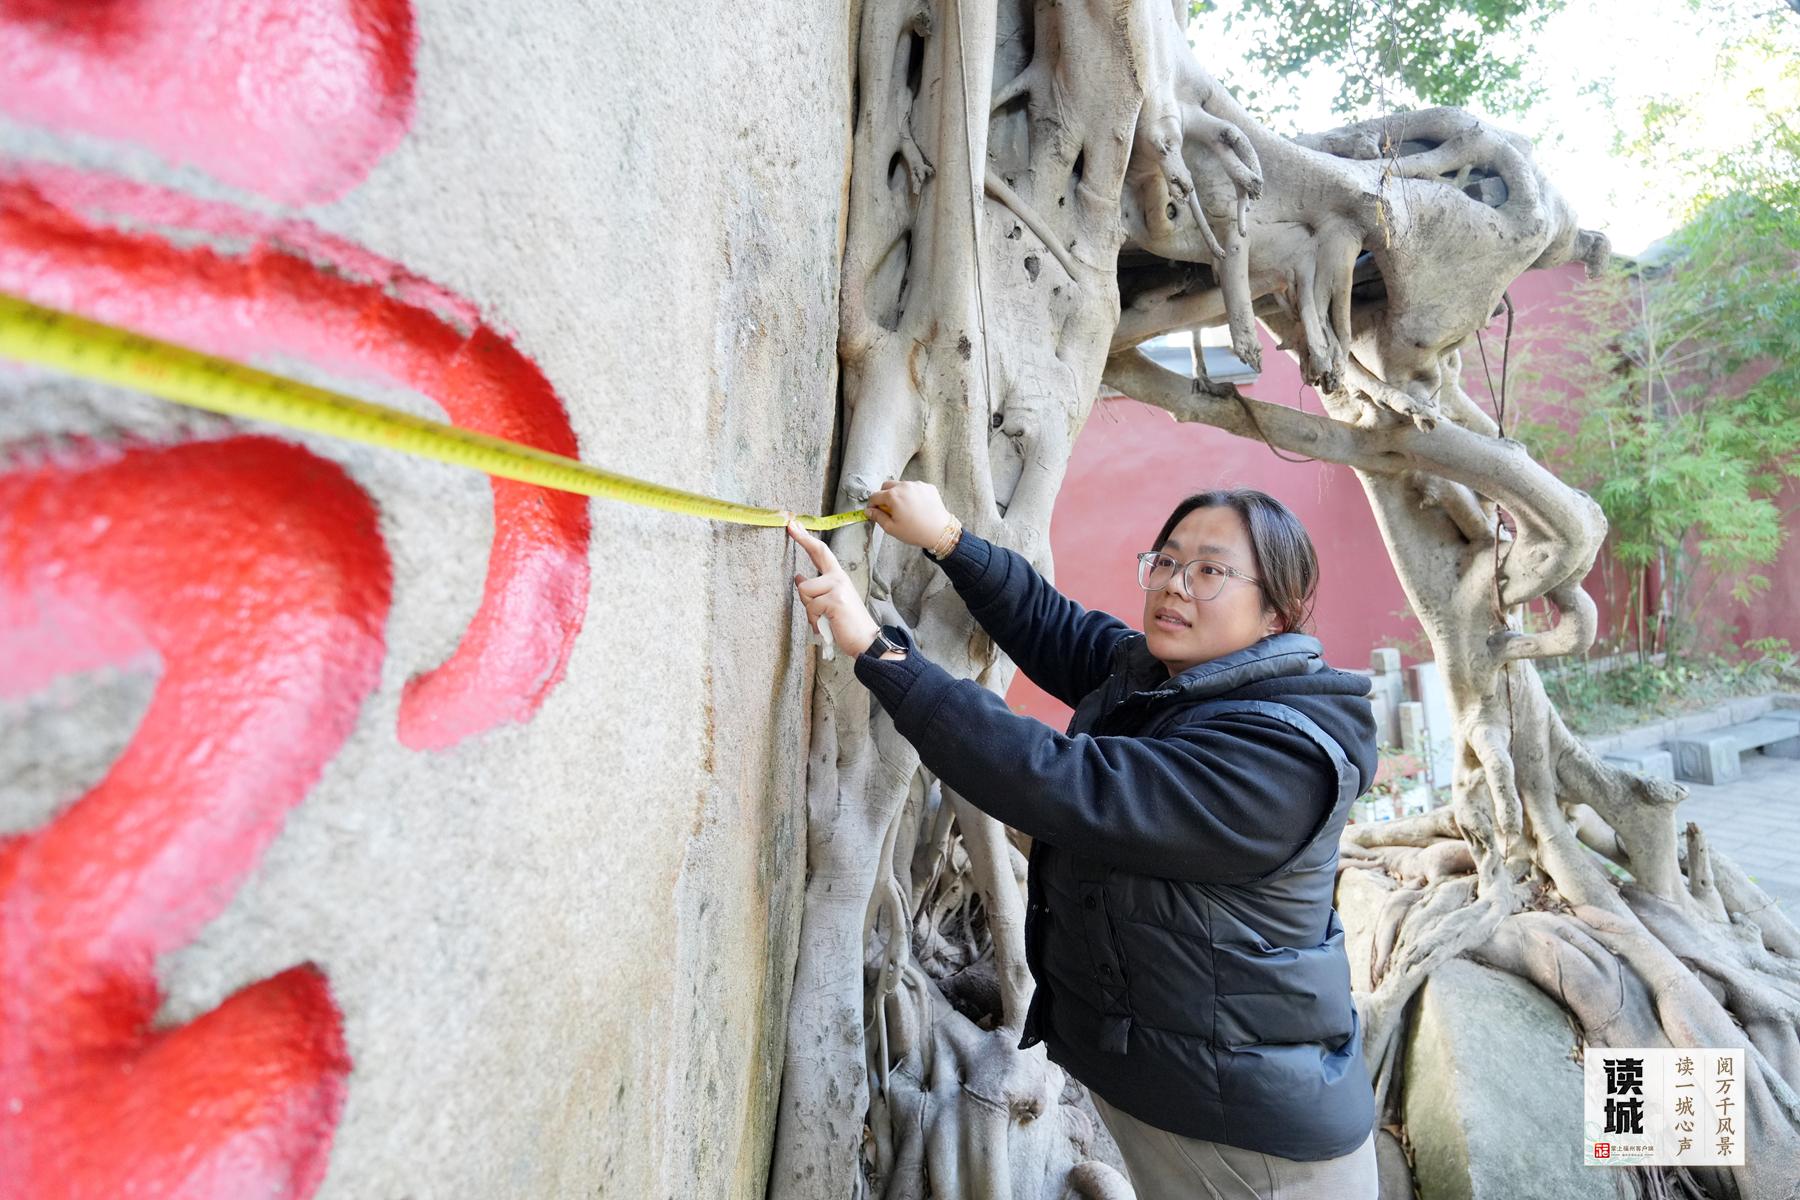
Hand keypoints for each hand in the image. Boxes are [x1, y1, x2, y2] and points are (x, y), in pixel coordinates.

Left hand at [786, 517, 880, 656]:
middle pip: (817, 552)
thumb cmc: (846, 624)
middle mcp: (839, 577)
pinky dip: (814, 620)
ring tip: (822, 619)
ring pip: (805, 590)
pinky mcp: (835, 600)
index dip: (807, 538)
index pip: (821, 552)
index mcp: (838, 577)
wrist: (866, 640)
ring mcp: (838, 587)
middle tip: (790, 525)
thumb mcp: (830, 603)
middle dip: (802, 538)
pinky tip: (826, 625)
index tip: (795, 526)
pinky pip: (810, 607)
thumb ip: (816, 589)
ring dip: (809, 609)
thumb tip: (798, 577)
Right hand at [865, 479, 954, 549]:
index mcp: (893, 496)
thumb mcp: (891, 528)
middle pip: (886, 486)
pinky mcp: (927, 487)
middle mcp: (904, 486)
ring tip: (905, 509)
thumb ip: (877, 517)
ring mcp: (917, 485)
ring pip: (901, 485)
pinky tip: (916, 507)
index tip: (874, 511)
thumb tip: (869, 511)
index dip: (872, 504)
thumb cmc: (915, 532)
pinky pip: (914, 487)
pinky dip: (912, 494)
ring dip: (898, 494)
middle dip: (884, 496)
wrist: (940, 531)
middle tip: (888, 509)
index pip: (875, 496)